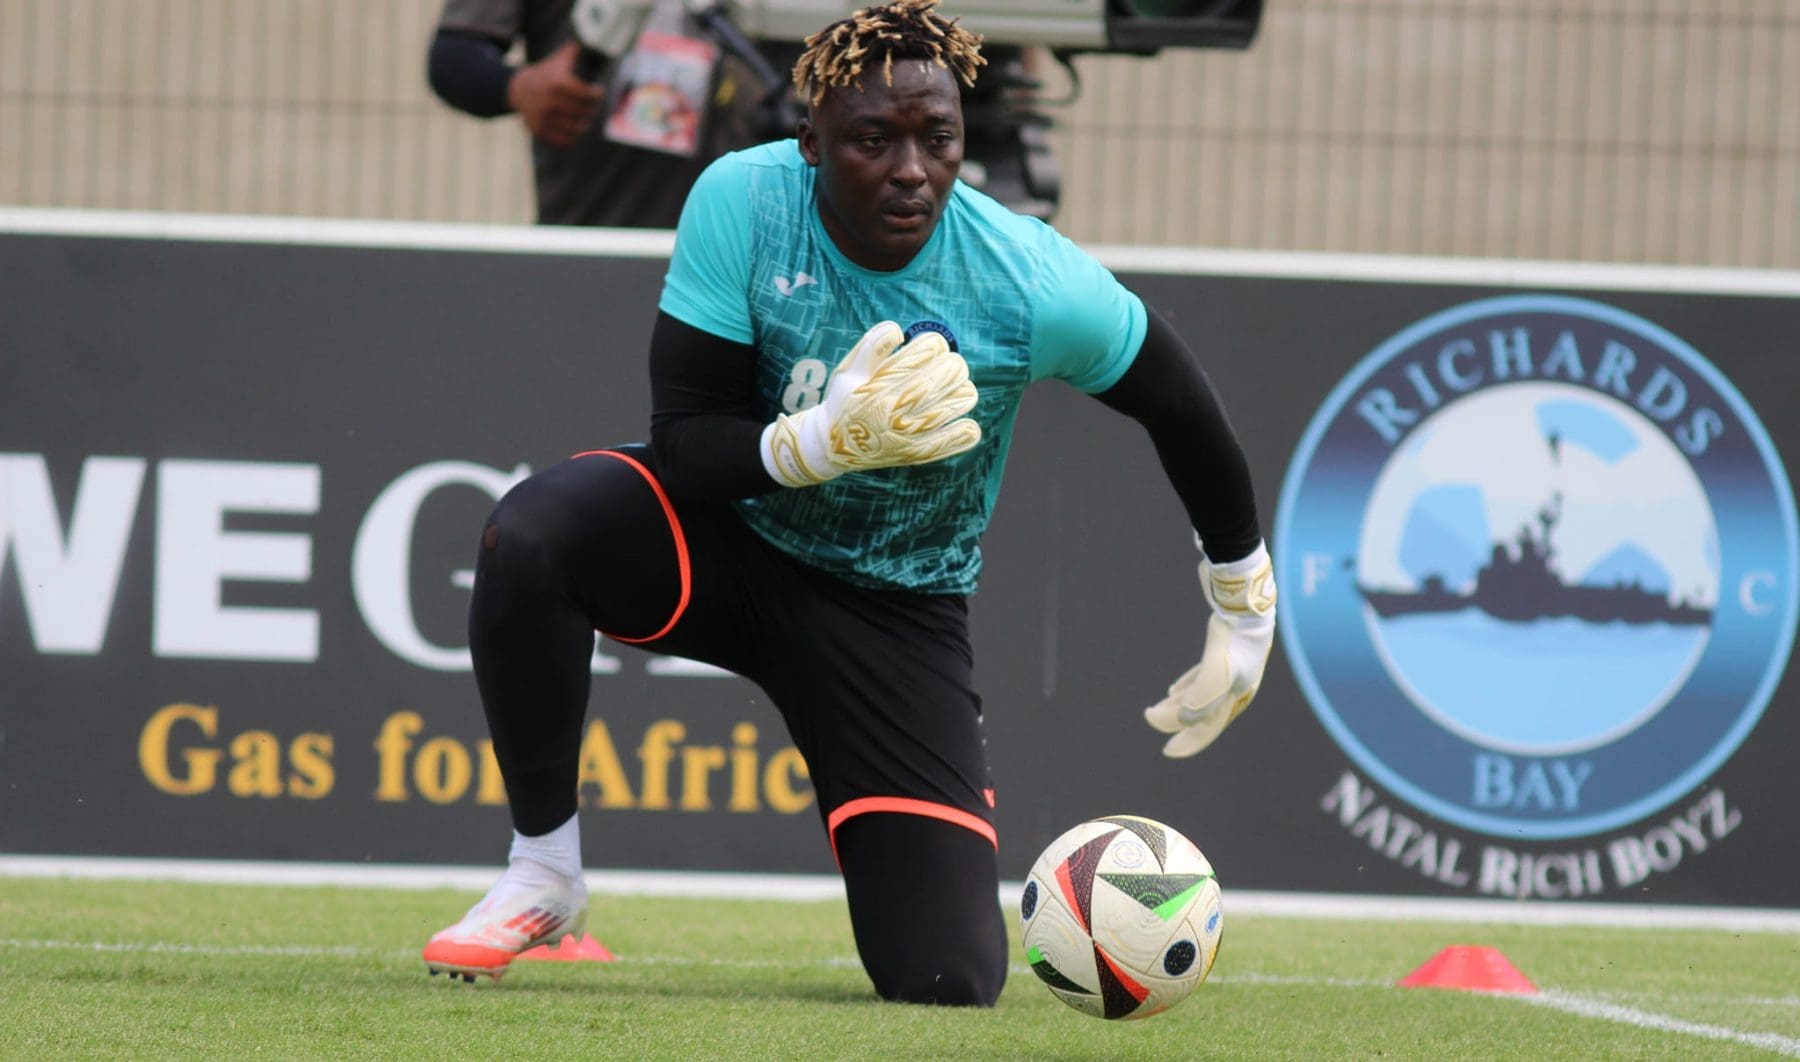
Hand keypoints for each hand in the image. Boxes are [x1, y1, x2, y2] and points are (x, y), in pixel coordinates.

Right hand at [507, 41, 602, 147]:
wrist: (518, 88)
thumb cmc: (546, 72)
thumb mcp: (560, 59)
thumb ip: (578, 52)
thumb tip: (597, 42)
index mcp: (556, 82)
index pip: (586, 94)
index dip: (596, 94)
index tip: (598, 92)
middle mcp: (549, 101)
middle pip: (583, 111)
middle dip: (591, 108)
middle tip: (593, 105)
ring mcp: (543, 118)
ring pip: (576, 128)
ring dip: (584, 124)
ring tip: (586, 119)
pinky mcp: (539, 131)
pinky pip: (563, 141)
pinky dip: (572, 138)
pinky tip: (575, 131)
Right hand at [761, 322, 982, 486]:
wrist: (833, 448)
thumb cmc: (843, 402)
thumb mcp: (849, 371)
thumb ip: (871, 346)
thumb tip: (898, 330)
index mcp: (882, 387)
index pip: (931, 349)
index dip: (934, 344)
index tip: (927, 350)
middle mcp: (899, 412)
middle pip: (952, 370)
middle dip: (950, 363)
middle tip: (941, 368)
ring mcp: (914, 435)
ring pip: (964, 398)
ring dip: (960, 389)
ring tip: (947, 392)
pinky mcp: (923, 453)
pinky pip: (964, 436)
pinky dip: (967, 426)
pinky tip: (956, 419)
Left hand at [1144, 540, 1275, 757]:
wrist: (1244, 599)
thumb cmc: (1235, 637)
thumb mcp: (1217, 672)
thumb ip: (1201, 699)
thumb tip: (1183, 721)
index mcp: (1236, 697)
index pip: (1208, 728)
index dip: (1188, 742)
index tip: (1166, 750)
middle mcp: (1235, 687)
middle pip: (1203, 714)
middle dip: (1177, 723)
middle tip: (1151, 720)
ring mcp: (1228, 667)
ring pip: (1199, 696)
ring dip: (1177, 704)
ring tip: (1155, 708)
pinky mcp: (1218, 650)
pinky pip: (1200, 677)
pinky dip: (1186, 687)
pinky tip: (1172, 691)